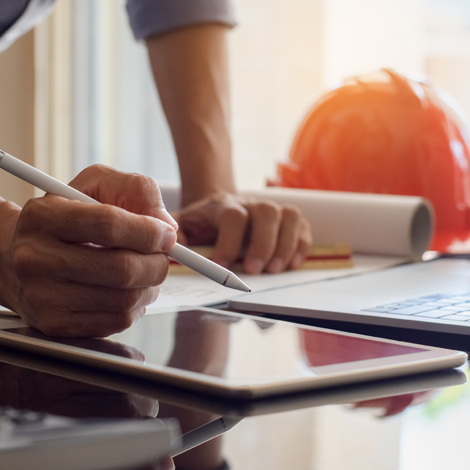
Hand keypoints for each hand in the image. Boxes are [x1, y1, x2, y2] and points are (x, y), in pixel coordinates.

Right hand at [2, 165, 176, 336]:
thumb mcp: (97, 185)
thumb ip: (137, 192)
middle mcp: (36, 258)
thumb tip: (166, 227)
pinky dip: (136, 306)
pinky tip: (128, 290)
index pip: (109, 225)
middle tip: (162, 257)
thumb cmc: (68, 217)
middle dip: (157, 263)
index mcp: (45, 217)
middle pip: (122, 269)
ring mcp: (43, 296)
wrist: (19, 257)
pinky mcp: (56, 324)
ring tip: (145, 272)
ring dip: (150, 286)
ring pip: (125, 299)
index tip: (168, 235)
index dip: (149, 232)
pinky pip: (117, 321)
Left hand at [174, 192, 311, 273]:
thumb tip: (172, 248)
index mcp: (222, 205)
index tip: (222, 267)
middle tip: (255, 271)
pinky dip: (301, 245)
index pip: (232, 216)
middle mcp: (250, 203)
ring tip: (275, 270)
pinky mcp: (286, 220)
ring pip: (289, 216)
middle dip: (263, 244)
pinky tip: (292, 264)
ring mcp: (271, 210)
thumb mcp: (182, 225)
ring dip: (285, 245)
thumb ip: (174, 234)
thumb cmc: (200, 223)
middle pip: (266, 212)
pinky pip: (302, 226)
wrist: (217, 207)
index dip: (229, 241)